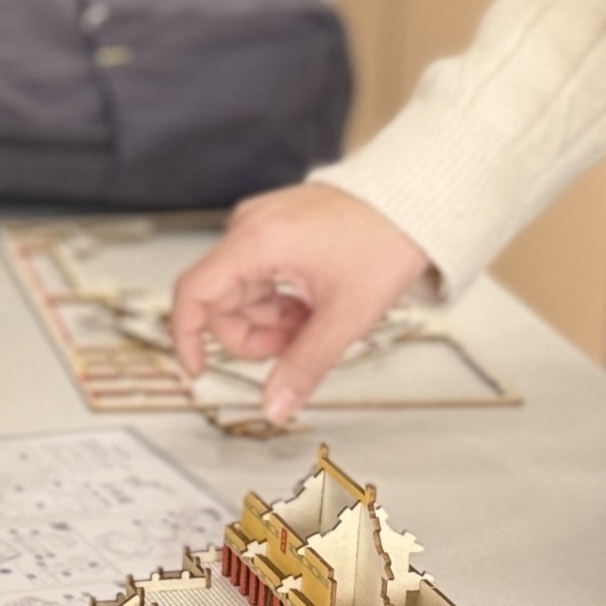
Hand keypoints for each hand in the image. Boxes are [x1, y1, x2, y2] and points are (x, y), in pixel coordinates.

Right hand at [164, 183, 438, 422]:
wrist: (416, 200)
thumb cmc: (386, 238)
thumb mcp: (345, 315)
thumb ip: (304, 365)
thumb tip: (276, 405)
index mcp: (257, 241)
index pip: (193, 294)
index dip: (188, 338)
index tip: (199, 369)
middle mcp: (250, 226)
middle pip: (222, 300)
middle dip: (254, 334)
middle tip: (295, 347)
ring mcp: (262, 224)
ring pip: (244, 291)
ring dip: (273, 319)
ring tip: (316, 319)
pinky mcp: (277, 226)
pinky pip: (261, 275)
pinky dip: (282, 299)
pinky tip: (314, 303)